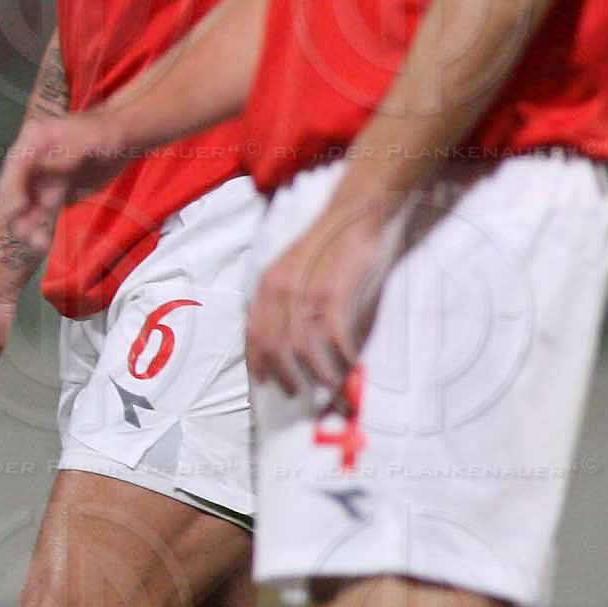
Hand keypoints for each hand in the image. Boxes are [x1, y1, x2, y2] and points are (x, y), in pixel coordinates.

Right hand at [0, 113, 131, 256]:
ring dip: (29, 226)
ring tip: (40, 243)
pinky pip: (42, 215)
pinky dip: (42, 228)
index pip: (14, 168)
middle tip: (29, 235)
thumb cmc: (105, 133)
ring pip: (26, 207)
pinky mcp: (53, 194)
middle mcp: (30, 161)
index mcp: (32, 140)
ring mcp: (41, 179)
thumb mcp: (88, 139)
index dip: (13, 189)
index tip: (19, 210)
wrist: (121, 140)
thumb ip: (66, 154)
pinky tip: (45, 241)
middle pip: (14, 191)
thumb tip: (43, 167)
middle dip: (18, 214)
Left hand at [243, 192, 392, 398]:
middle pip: (274, 347)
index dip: (257, 361)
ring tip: (329, 387)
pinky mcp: (335, 296)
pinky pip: (334, 340)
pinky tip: (350, 367)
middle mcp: (281, 291)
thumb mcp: (293, 268)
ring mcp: (307, 294)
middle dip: (284, 376)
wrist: (354, 214)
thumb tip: (287, 338)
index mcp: (267, 284)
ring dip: (317, 374)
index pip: (253, 332)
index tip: (263, 381)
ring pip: (303, 350)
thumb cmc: (328, 242)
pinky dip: (342, 359)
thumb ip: (285, 298)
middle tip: (297, 393)